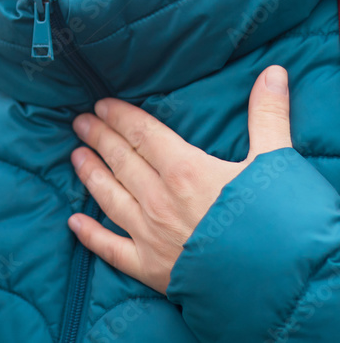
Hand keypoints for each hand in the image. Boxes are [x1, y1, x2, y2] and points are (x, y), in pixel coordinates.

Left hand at [68, 65, 292, 293]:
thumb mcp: (277, 162)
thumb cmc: (283, 222)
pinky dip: (91, 236)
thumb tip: (273, 72)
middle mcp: (159, 200)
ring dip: (91, 175)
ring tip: (75, 157)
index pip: (142, 134)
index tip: (101, 105)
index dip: (120, 117)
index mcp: (185, 170)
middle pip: (121, 161)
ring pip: (110, 197)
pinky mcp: (152, 269)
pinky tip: (74, 223)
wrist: (285, 285)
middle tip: (79, 123)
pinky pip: (112, 249)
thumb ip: (267, 115)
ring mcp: (151, 236)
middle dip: (99, 138)